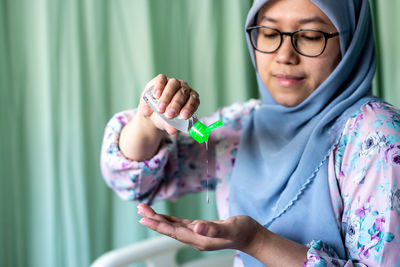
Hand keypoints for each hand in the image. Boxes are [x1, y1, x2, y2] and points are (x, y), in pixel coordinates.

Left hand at [137, 203, 263, 251]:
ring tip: (146, 212)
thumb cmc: (243, 231)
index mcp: (200, 239)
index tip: (144, 218)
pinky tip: (164, 218)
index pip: (174, 232)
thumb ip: (214, 228)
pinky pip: (181, 225)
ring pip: (173, 227)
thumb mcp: (231, 228)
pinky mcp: (200, 230)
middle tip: (140, 209)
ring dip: (160, 220)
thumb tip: (197, 226)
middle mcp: (196, 239)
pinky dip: (170, 221)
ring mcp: (197, 235)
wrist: (251, 236)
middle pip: (170, 230)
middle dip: (154, 220)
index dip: (159, 225)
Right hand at [138, 74, 199, 134]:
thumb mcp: (166, 123)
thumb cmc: (164, 118)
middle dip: (176, 104)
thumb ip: (170, 126)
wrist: (151, 112)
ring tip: (160, 109)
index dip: (189, 108)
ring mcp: (174, 83)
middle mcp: (184, 89)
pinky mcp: (162, 79)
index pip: (194, 101)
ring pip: (173, 85)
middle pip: (183, 93)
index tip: (183, 116)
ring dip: (167, 97)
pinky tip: (156, 95)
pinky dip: (159, 86)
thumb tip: (172, 131)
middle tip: (168, 115)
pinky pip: (162, 79)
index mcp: (191, 99)